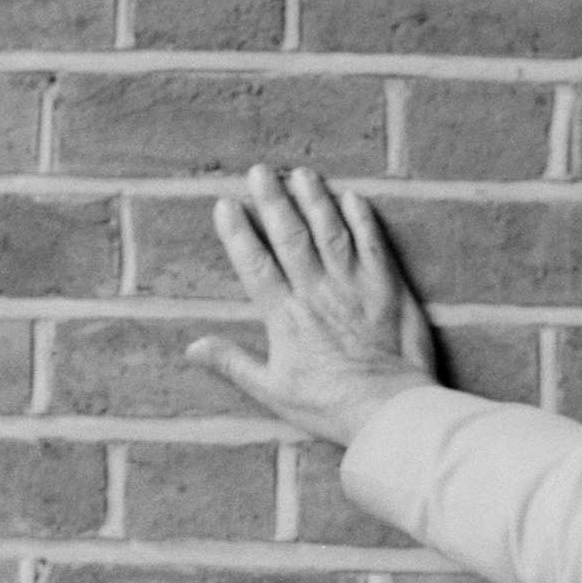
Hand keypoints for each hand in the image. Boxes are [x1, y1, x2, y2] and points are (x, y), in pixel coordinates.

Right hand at [190, 165, 438, 447]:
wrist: (389, 411)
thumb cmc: (330, 407)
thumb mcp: (272, 392)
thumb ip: (232, 364)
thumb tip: (191, 348)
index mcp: (285, 317)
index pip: (254, 263)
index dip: (237, 232)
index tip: (224, 204)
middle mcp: (317, 293)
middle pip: (290, 236)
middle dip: (273, 200)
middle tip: (259, 170)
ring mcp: (355, 287)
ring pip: (330, 232)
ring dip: (315, 200)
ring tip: (302, 174)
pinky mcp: (390, 290)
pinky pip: (374, 245)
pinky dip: (363, 220)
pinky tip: (353, 198)